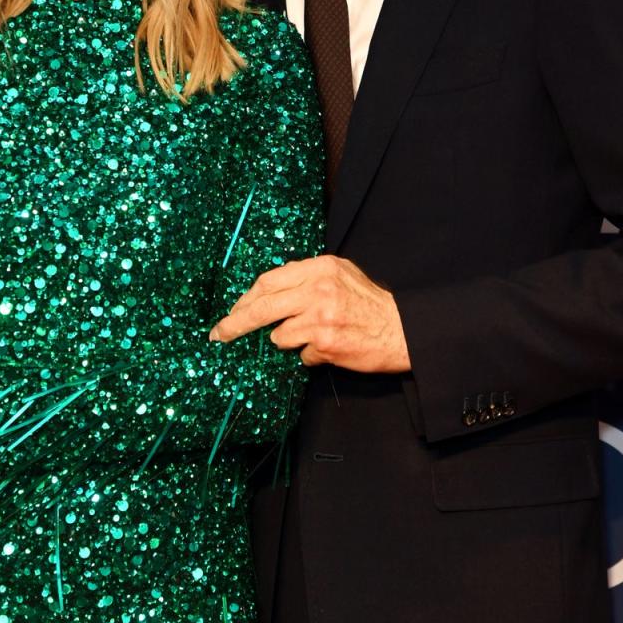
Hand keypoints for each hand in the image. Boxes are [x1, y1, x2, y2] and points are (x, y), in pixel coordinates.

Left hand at [210, 255, 410, 371]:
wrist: (402, 330)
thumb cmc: (369, 303)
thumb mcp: (341, 274)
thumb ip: (308, 277)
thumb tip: (271, 288)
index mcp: (319, 267)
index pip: (269, 280)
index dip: (246, 297)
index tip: (233, 310)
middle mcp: (317, 289)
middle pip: (262, 306)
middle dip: (235, 323)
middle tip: (220, 334)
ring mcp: (319, 318)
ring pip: (279, 335)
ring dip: (287, 341)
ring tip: (312, 336)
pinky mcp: (325, 343)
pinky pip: (301, 355)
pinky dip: (309, 355)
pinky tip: (329, 348)